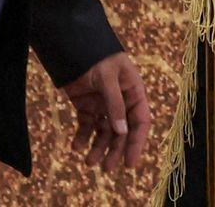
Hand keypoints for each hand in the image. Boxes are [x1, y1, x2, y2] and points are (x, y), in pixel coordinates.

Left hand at [62, 51, 151, 172]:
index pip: (140, 121)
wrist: (73, 46)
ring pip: (104, 131)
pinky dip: (81, 137)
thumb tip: (121, 131)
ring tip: (88, 162)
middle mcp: (121, 101)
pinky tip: (76, 147)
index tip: (129, 163)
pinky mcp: (86, 105)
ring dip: (97, 147)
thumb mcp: (108, 78)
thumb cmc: (98, 57)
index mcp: (134, 92)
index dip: (136, 143)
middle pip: (121, 131)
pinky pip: (86, 125)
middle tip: (106, 168)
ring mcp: (103, 104)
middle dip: (114, 150)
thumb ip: (114, 104)